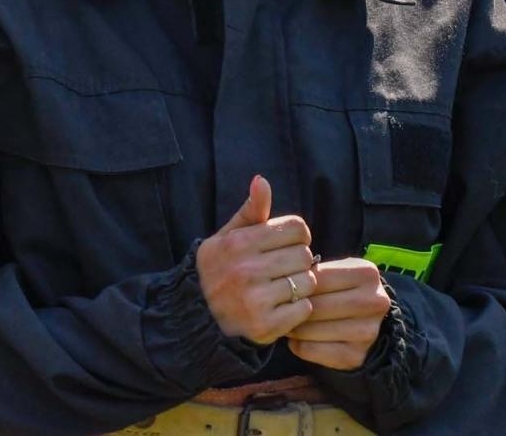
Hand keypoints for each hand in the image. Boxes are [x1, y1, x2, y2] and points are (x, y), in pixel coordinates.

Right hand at [197, 175, 316, 344]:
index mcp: (239, 243)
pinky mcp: (265, 326)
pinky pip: (304, 309)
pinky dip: (298, 309)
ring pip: (308, 282)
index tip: (285, 245)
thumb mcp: (227, 237)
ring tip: (282, 288)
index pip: (297, 228)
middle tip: (283, 268)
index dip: (296, 235)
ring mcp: (255, 300)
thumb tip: (262, 180)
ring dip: (301, 285)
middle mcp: (246, 270)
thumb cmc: (218, 269)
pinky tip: (281, 307)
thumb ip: (250, 211)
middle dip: (298, 260)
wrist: (198, 317)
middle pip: (304, 254)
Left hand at [285, 258, 390, 370]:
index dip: (296, 284)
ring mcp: (367, 332)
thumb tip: (284, 282)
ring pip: (312, 330)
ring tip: (286, 322)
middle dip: (292, 308)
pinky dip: (298, 345)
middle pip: (316, 305)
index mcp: (367, 274)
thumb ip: (314, 273)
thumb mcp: (336, 272)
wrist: (369, 322)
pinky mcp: (355, 356)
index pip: (318, 278)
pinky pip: (312, 351)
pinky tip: (297, 339)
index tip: (282, 287)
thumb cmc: (343, 290)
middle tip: (277, 308)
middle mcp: (373, 302)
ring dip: (293, 328)